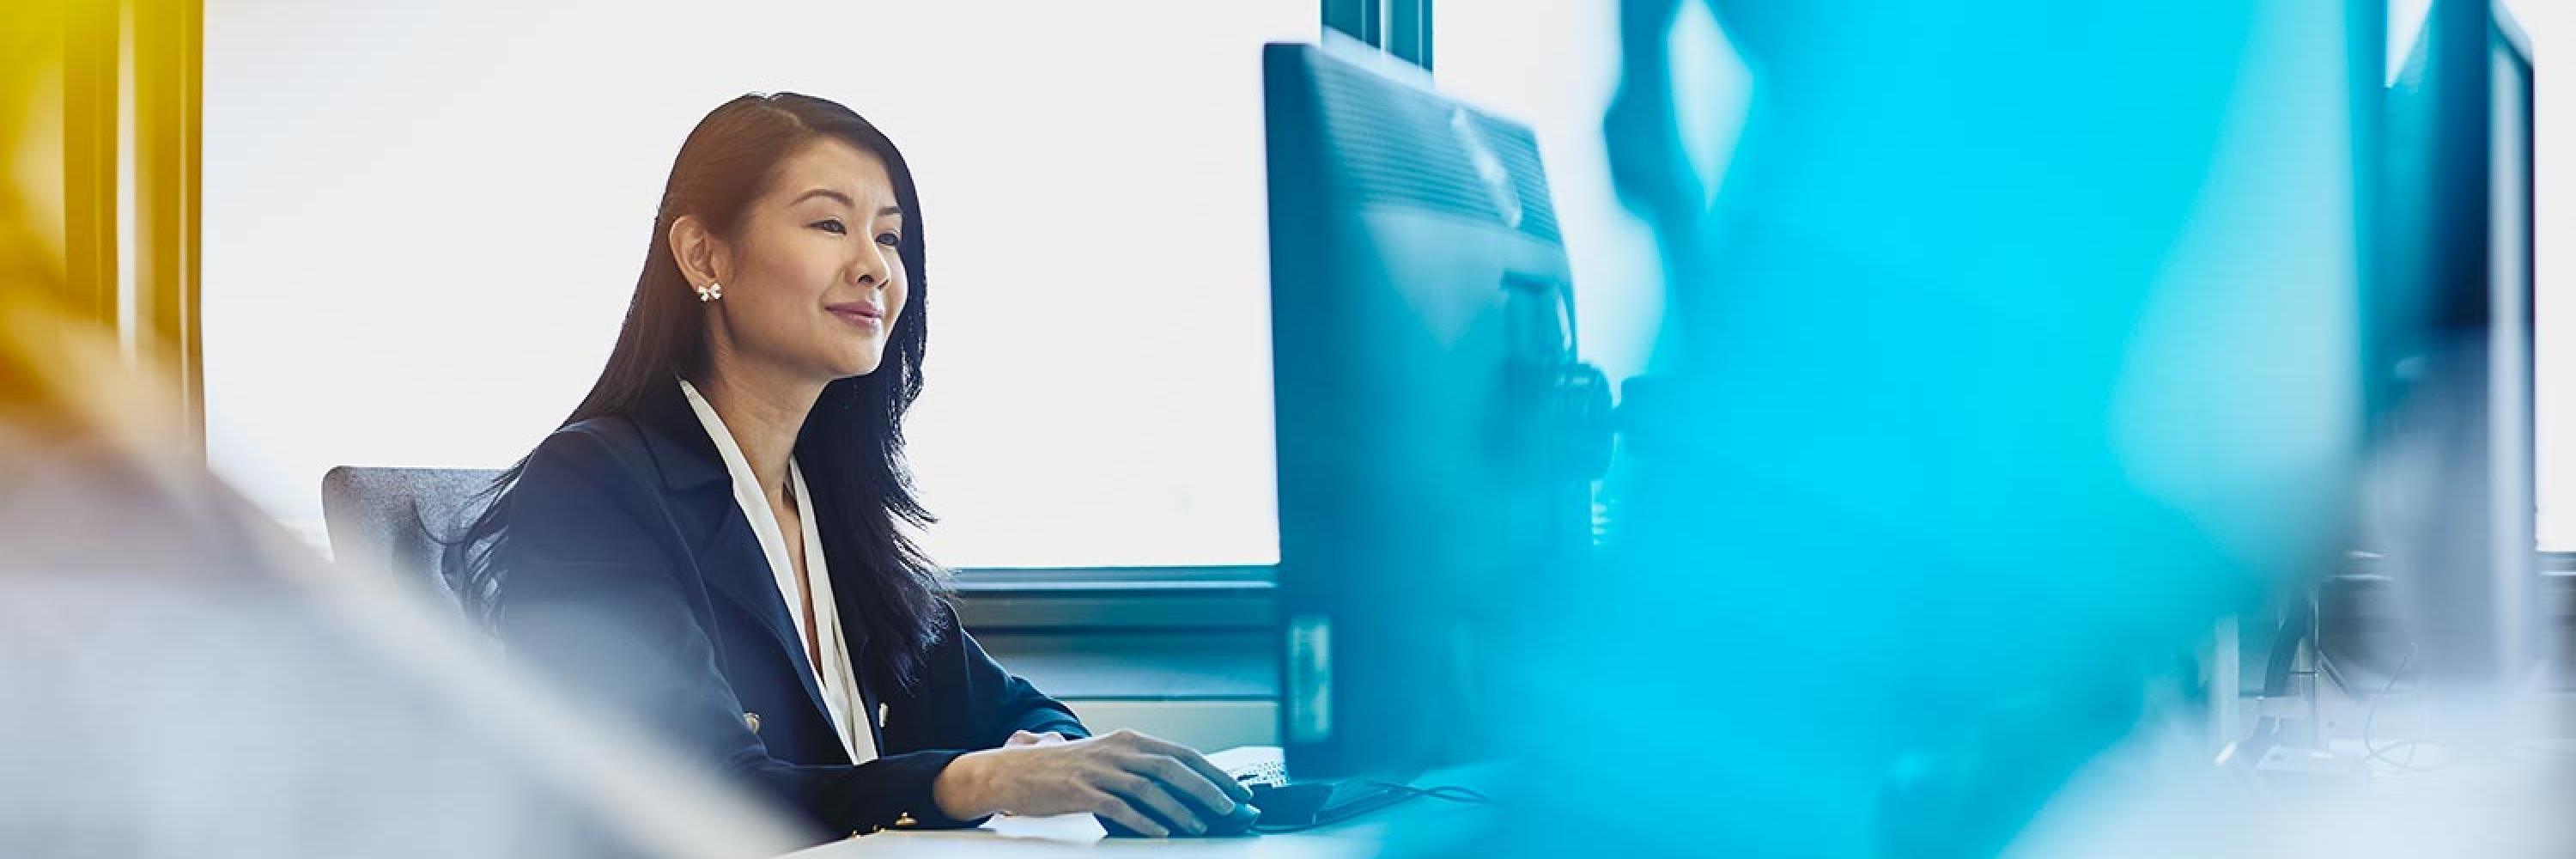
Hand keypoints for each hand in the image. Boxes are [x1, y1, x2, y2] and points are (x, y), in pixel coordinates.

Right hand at [933, 728, 1253, 836]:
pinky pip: (1120, 807)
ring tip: (1201, 826)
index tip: (1236, 789)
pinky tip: (1162, 832)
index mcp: (1128, 741)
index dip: (1212, 772)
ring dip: (1181, 808)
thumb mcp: (1105, 761)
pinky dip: (1144, 820)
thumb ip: (1138, 770)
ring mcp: (1100, 769)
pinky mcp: (1082, 790)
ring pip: (1151, 787)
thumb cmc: (1061, 770)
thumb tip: (1179, 789)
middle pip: (1173, 767)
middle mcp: (1118, 750)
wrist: (1011, 771)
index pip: (1181, 754)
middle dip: (1208, 788)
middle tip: (1231, 807)